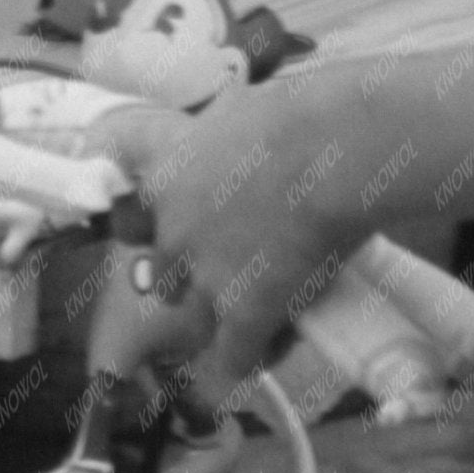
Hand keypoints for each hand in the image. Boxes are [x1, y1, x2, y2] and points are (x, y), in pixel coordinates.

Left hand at [85, 77, 343, 409]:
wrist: (339, 148)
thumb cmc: (300, 112)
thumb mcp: (236, 112)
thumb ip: (216, 138)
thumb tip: (228, 130)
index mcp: (165, 179)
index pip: (134, 221)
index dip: (164, 230)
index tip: (188, 234)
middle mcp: (172, 233)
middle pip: (163, 277)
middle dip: (192, 276)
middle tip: (235, 269)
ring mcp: (205, 279)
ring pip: (193, 322)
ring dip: (221, 319)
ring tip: (261, 312)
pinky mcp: (245, 315)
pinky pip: (234, 361)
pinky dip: (253, 356)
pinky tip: (276, 345)